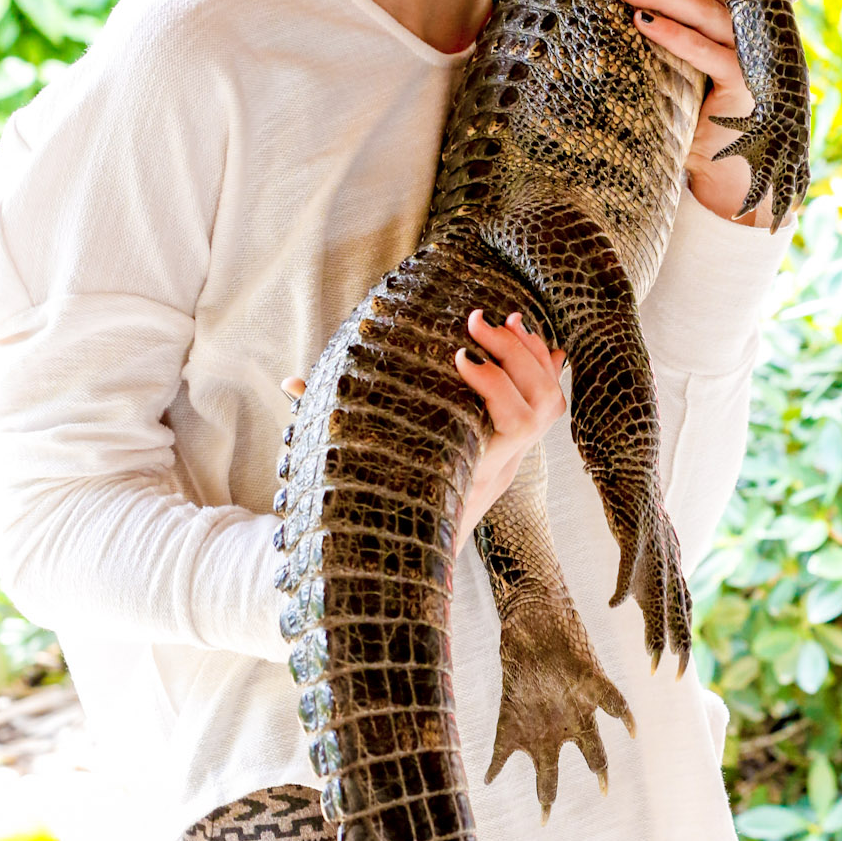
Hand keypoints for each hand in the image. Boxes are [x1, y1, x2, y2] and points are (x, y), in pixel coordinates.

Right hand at [280, 311, 566, 557]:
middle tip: (474, 321)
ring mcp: (528, 441)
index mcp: (479, 462)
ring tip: (501, 319)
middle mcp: (511, 455)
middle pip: (537, 401)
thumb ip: (333, 419)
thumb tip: (289, 383)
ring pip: (550, 395)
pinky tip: (521, 329)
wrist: (444, 521)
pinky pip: (552, 387)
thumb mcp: (373, 458)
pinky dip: (542, 357)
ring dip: (530, 353)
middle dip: (511, 355)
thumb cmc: (402, 483)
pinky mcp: (534, 426)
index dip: (493, 385)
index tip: (459, 358)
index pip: (511, 421)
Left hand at [612, 0, 761, 223]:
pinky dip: (673, 33)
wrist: (736, 175)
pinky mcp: (746, 90)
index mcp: (763, 18)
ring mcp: (760, 61)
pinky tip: (642, 20)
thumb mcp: (704, 61)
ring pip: (713, 12)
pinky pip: (708, 52)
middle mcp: (768, 34)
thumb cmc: (711, 111)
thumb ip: (696, 23)